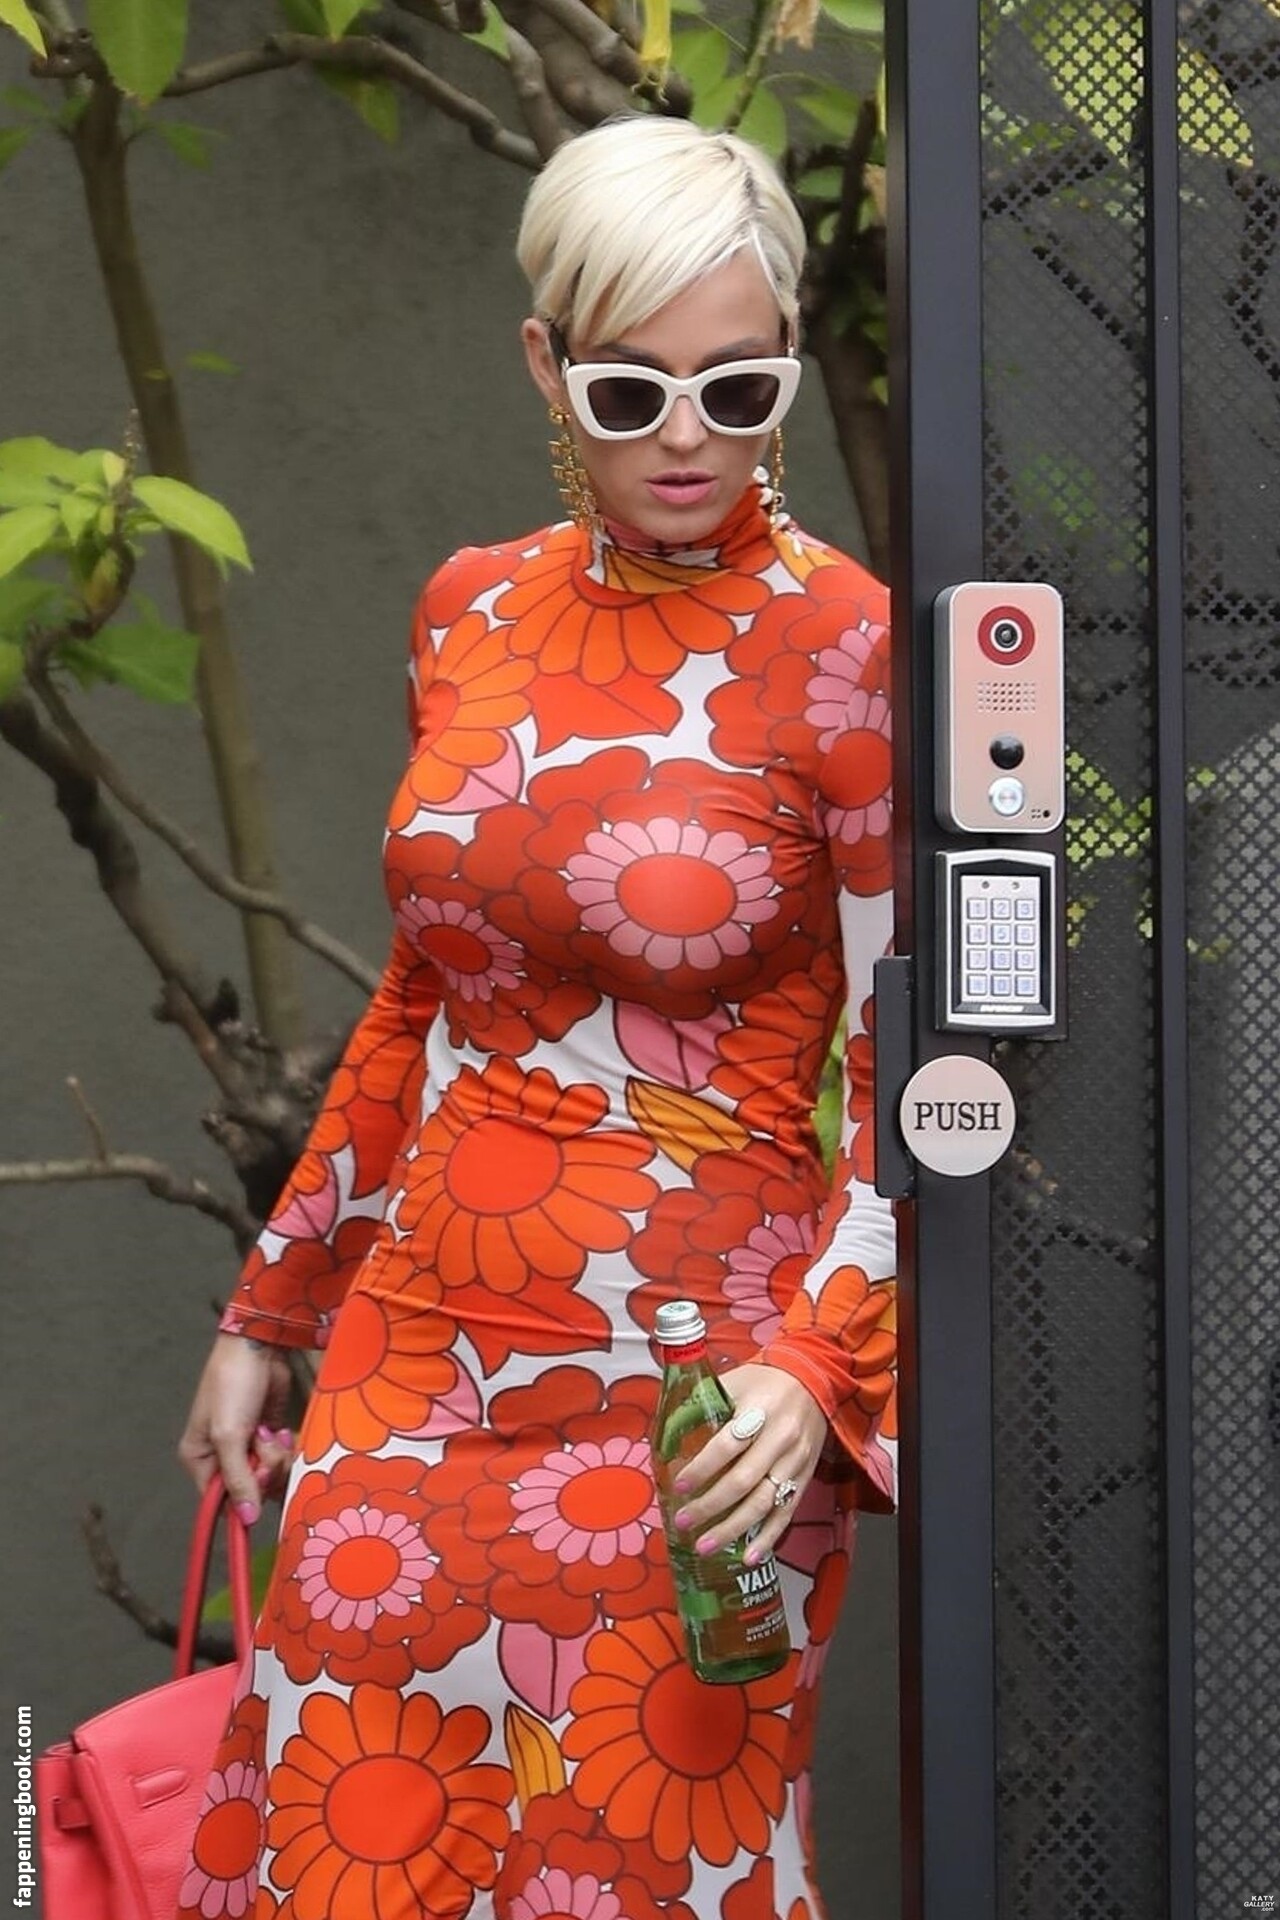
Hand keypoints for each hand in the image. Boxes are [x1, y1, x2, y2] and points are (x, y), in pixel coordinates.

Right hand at [178, 1332, 293, 1523]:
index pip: (218, 1500)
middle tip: (265, 1448)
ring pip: (270, 1475)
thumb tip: (246, 1520)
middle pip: (250, 1489)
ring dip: (276, 1458)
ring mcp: (248, 1445)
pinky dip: (285, 1448)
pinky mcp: (270, 1434)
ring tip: (272, 1435)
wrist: (260, 1346)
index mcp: (200, 1459)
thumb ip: (238, 1478)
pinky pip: (282, 1458)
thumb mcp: (228, 1435)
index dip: (241, 1500)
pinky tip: (281, 1432)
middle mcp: (222, 1456)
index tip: (258, 1485)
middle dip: (263, 1471)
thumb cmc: (232, 1387)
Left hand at [668, 1363, 826, 1565]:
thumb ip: (702, 1403)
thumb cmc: (765, 1380)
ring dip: (734, 1529)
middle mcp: (780, 1438)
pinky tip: (749, 1557)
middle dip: (711, 1506)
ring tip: (706, 1546)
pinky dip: (768, 1537)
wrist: (816, 1377)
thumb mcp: (733, 1381)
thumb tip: (666, 1432)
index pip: (727, 1445)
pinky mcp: (806, 1476)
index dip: (702, 1468)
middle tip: (684, 1522)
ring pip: (764, 1502)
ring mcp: (796, 1461)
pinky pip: (787, 1512)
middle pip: (744, 1481)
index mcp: (759, 1410)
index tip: (679, 1486)